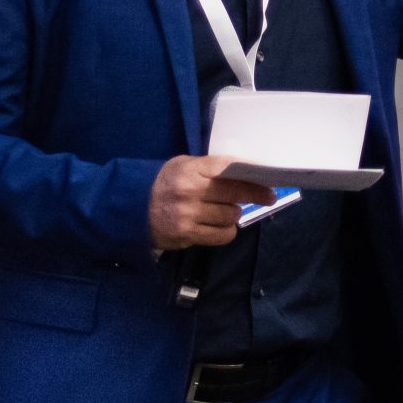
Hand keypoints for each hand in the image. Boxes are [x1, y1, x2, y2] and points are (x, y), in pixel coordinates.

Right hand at [148, 154, 276, 251]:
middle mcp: (189, 190)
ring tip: (226, 210)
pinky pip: (222, 235)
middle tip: (268, 197)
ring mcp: (188, 214)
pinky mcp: (187, 234)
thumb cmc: (165, 183)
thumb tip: (247, 173)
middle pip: (234, 192)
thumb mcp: (182, 166)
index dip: (251, 173)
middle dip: (256, 195)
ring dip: (233, 214)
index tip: (268, 179)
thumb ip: (210, 169)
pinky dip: (226, 231)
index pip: (227, 167)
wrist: (133, 208)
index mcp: (189, 169)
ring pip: (230, 216)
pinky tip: (220, 226)